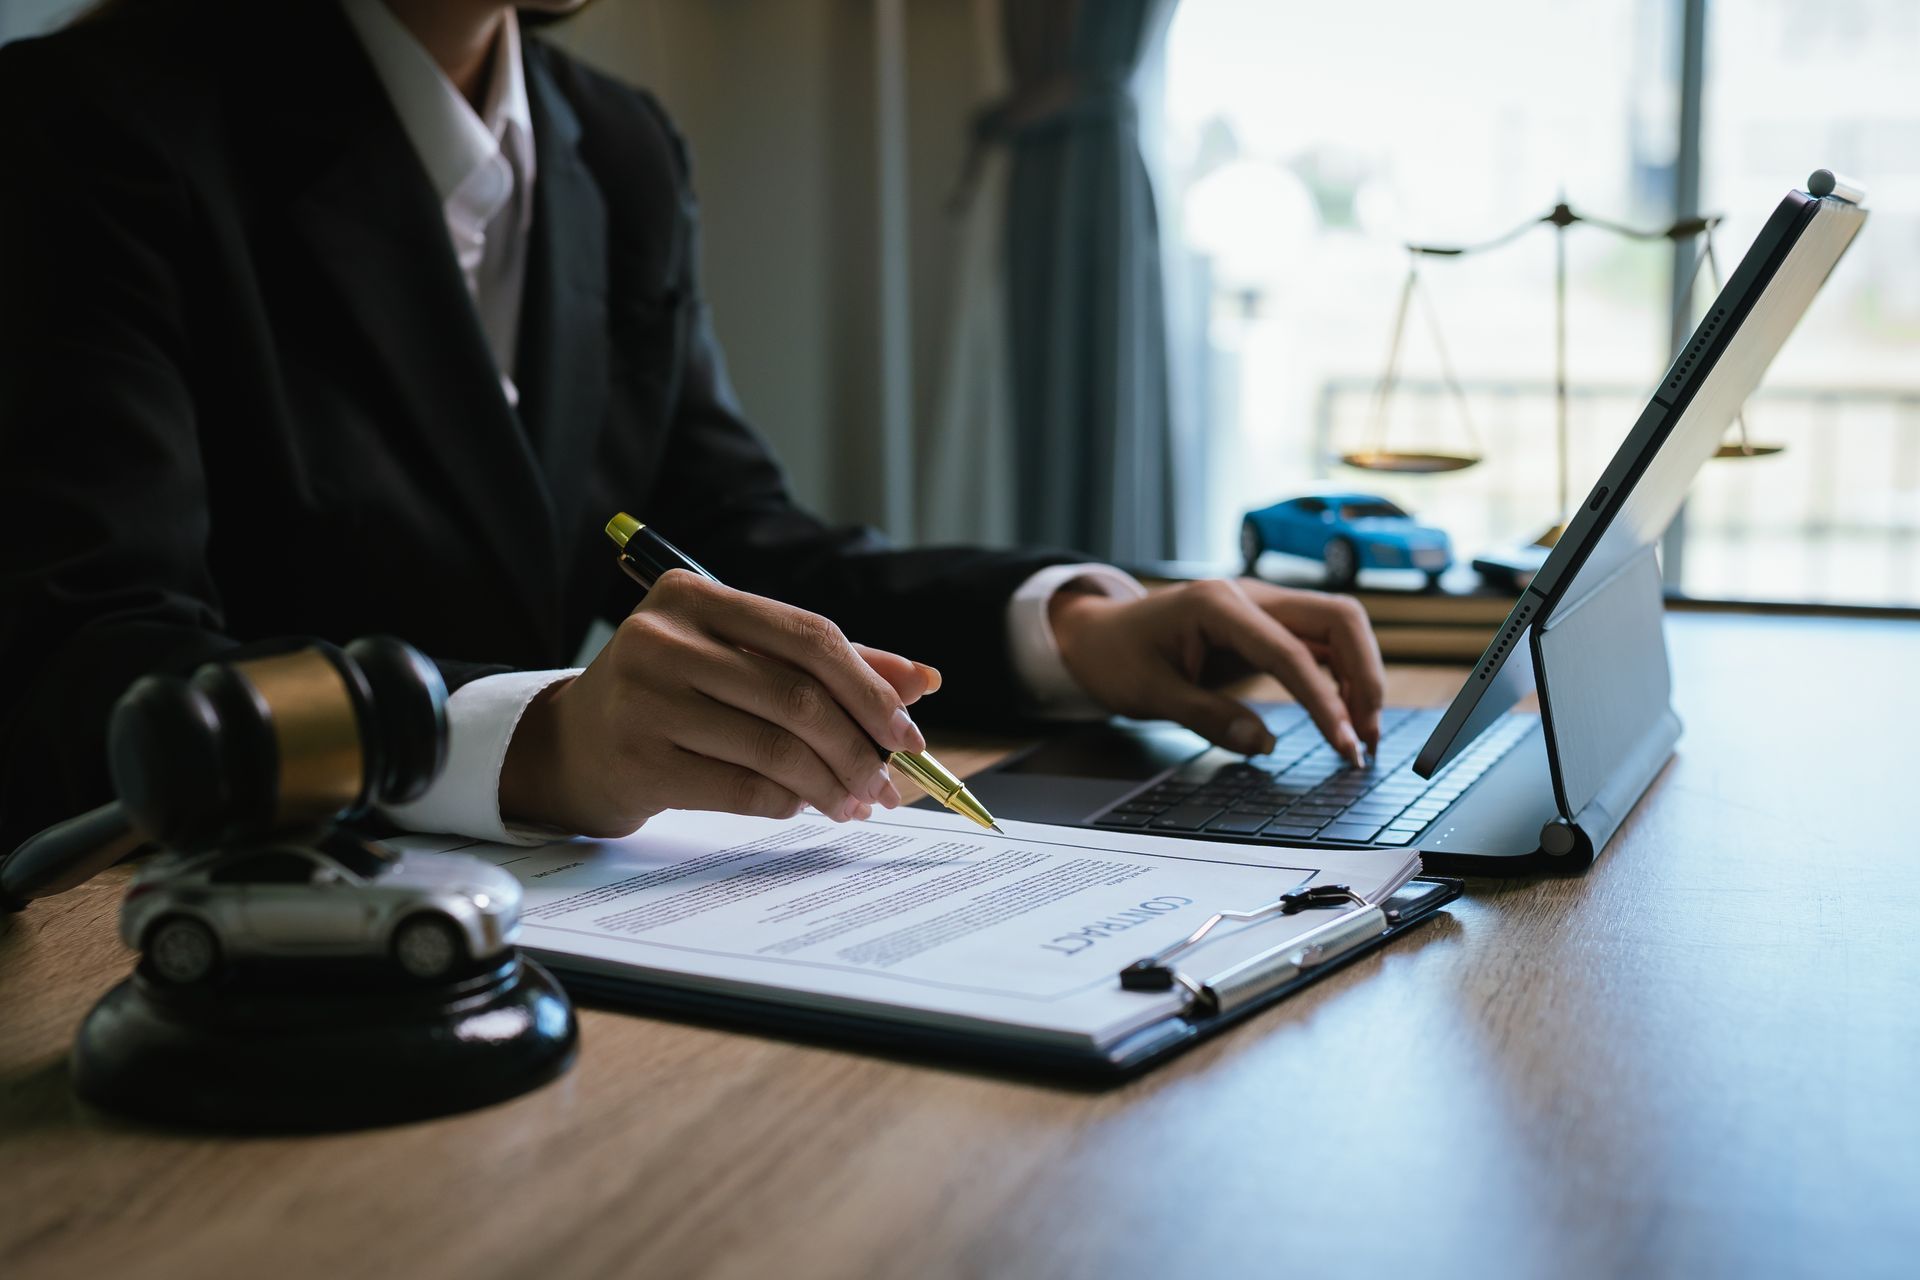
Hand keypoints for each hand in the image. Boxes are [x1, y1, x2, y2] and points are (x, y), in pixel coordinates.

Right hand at [499, 571, 938, 836]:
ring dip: (831, 785)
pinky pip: (743, 788)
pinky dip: (788, 803)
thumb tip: (923, 681)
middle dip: (859, 748)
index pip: (809, 635)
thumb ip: (828, 663)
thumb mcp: (740, 659)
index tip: (908, 732)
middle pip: (798, 695)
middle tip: (888, 784)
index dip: (871, 687)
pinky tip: (802, 806)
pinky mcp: (639, 760)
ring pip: (776, 748)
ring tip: (855, 804)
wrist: (575, 745)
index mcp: (694, 597)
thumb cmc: (674, 694)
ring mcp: (645, 699)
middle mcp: (663, 638)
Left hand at [1047, 578, 1382, 764]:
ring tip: (1362, 736)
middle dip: (1365, 677)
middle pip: (1338, 620)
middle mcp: (1249, 596)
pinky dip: (1339, 678)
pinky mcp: (1266, 625)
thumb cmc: (1115, 657)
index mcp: (1218, 604)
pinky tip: (1343, 715)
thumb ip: (1207, 717)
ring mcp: (1262, 607)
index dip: (1325, 700)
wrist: (1097, 635)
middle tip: (1366, 739)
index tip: (1346, 745)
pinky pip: (1319, 644)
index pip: (1292, 651)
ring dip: (1360, 678)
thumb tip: (1265, 745)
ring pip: (1338, 629)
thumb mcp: (1149, 694)